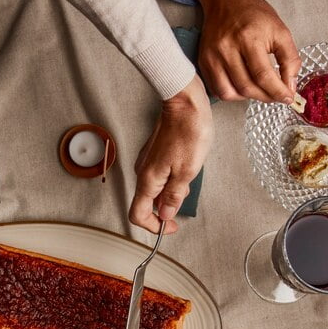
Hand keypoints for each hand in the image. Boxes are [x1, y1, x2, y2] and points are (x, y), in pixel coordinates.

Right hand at [129, 75, 212, 233]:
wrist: (185, 101)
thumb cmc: (188, 130)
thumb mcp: (187, 171)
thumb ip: (174, 195)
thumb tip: (166, 214)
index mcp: (148, 179)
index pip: (138, 214)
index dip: (154, 226)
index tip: (172, 227)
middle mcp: (143, 171)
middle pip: (147, 203)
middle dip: (166, 207)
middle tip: (186, 199)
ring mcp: (148, 161)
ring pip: (155, 188)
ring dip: (171, 192)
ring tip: (189, 178)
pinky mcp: (155, 153)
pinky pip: (160, 174)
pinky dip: (172, 179)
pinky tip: (187, 167)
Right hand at [196, 0, 299, 103]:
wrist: (226, 1)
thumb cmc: (253, 14)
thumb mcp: (280, 30)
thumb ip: (290, 59)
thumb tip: (290, 85)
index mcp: (248, 38)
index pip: (263, 76)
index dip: (277, 92)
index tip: (287, 98)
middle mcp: (227, 49)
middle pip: (246, 87)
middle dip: (265, 97)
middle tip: (276, 95)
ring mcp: (212, 57)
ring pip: (230, 93)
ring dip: (248, 98)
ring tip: (260, 90)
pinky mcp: (204, 62)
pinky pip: (217, 90)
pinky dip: (233, 94)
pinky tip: (243, 86)